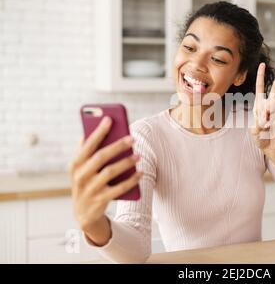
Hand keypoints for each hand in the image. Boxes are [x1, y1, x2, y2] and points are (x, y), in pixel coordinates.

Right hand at [68, 117, 142, 240]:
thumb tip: (95, 128)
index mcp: (75, 164)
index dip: (98, 132)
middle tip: (132, 138)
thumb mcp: (81, 168)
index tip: (110, 119)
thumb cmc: (86, 182)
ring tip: (138, 156)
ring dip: (126, 162)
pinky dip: (131, 180)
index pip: (87, 145)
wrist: (83, 213)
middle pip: (101, 157)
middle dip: (117, 146)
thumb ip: (87, 150)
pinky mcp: (100, 200)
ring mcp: (90, 189)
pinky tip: (141, 173)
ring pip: (110, 172)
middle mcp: (80, 176)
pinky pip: (119, 189)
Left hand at [250, 63, 274, 155]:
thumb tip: (268, 118)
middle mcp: (269, 105)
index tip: (262, 64)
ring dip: (265, 114)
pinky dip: (268, 123)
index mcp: (259, 105)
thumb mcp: (254, 130)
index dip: (261, 76)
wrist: (269, 147)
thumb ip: (259, 123)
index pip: (260, 88)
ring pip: (273, 105)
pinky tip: (268, 128)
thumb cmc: (260, 137)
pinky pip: (273, 117)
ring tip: (264, 125)